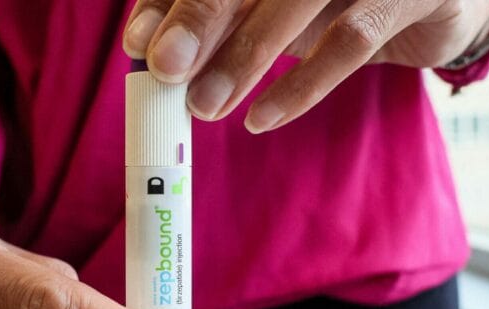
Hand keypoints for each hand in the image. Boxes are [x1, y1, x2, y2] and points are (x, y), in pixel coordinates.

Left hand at [123, 0, 488, 132]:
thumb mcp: (278, 5)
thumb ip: (223, 21)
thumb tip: (156, 52)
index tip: (137, 44)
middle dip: (199, 18)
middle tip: (163, 69)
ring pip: (297, 0)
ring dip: (245, 57)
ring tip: (204, 106)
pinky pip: (351, 39)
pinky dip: (302, 83)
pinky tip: (261, 117)